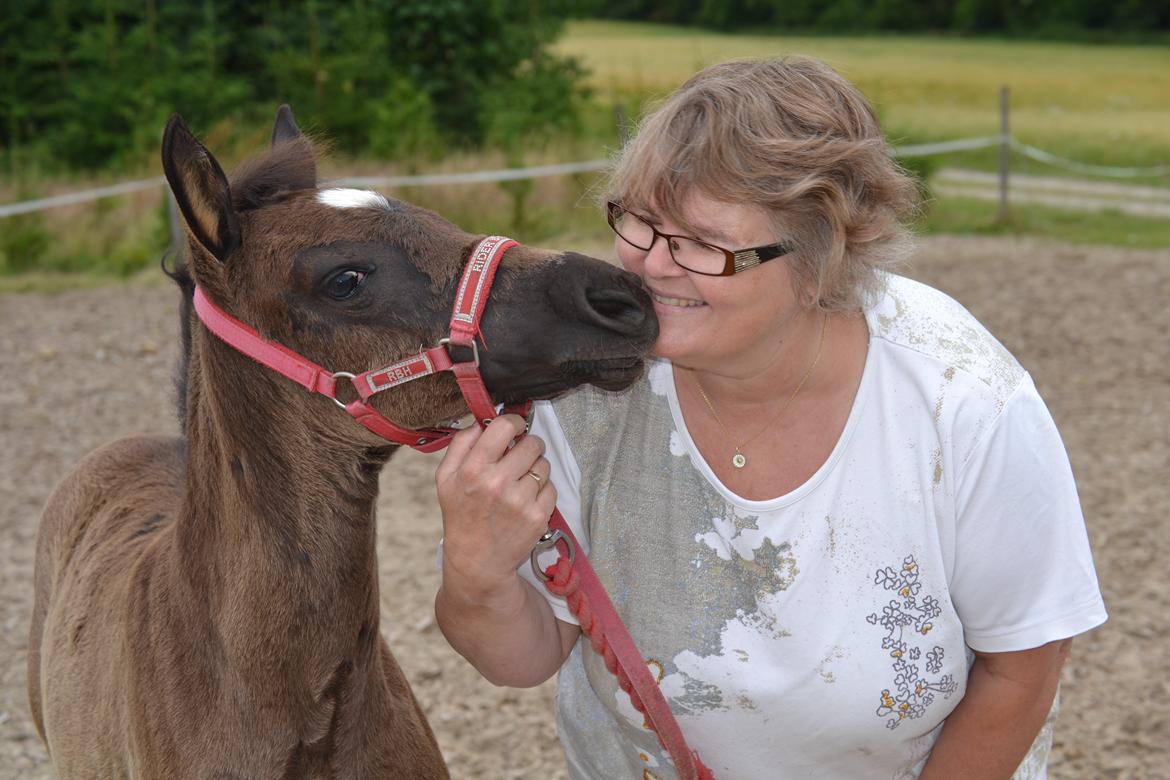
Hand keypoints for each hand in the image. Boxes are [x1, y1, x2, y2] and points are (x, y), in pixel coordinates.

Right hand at [436, 414, 557, 604]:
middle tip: (520, 457)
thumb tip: (482, 422)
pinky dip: (542, 490)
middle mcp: (497, 483)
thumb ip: (461, 444)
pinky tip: (526, 500)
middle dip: (528, 446)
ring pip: (544, 465)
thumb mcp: (445, 478)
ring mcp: (520, 501)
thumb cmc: (461, 516)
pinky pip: (551, 487)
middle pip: (532, 443)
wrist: (476, 561)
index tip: (515, 428)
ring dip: (536, 468)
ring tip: (520, 482)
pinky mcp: (537, 516)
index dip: (514, 423)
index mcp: (473, 469)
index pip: (504, 426)